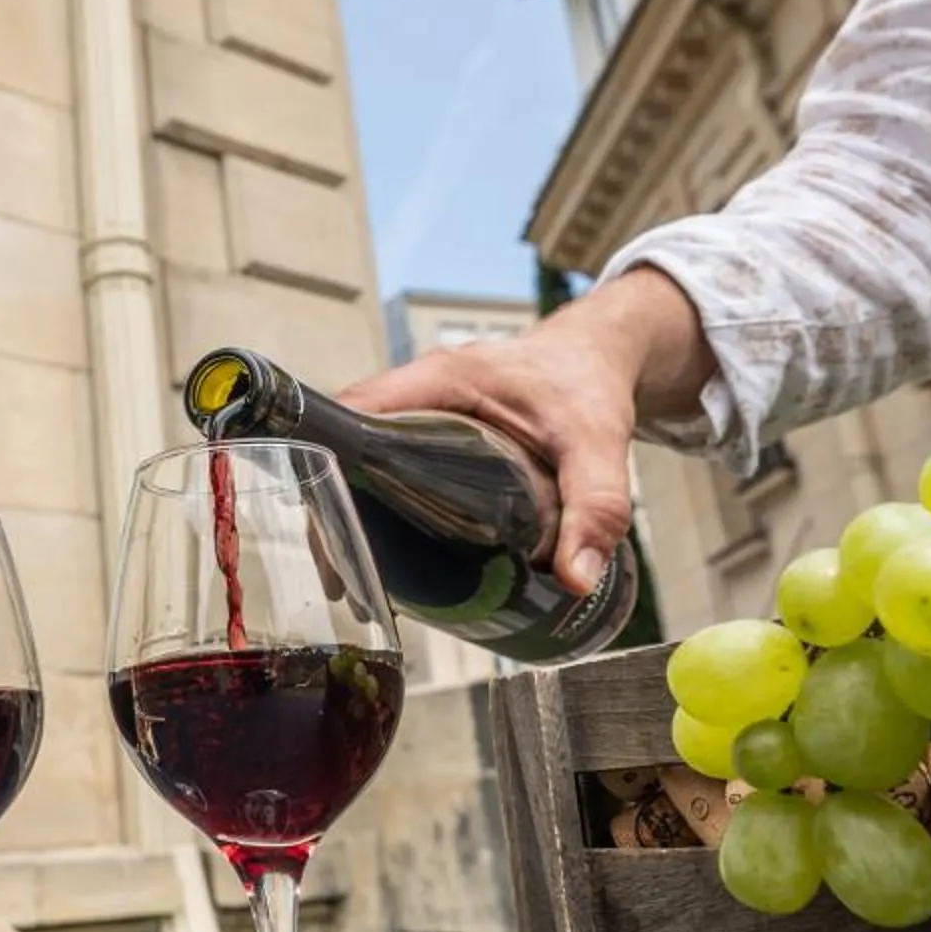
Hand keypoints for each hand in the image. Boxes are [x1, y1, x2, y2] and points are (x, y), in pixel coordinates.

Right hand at [340, 268, 712, 593]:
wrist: (599, 353)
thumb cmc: (588, 379)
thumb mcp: (596, 443)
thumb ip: (594, 508)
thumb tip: (577, 578)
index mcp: (441, 379)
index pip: (356, 411)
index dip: (331, 463)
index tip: (333, 524)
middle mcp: (419, 392)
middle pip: (348, 445)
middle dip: (337, 507)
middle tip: (343, 573)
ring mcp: (422, 411)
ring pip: (364, 458)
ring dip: (354, 512)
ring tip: (356, 578)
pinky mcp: (433, 432)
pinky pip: (389, 464)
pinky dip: (381, 506)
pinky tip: (391, 555)